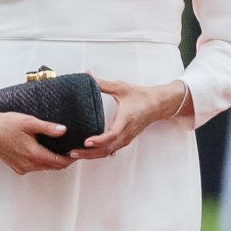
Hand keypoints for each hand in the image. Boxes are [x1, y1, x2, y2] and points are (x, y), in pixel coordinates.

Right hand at [0, 102, 72, 174]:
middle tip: (70, 149)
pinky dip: (41, 161)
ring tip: (58, 149)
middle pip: (53, 166)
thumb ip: (48, 128)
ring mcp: (21, 167)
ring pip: (43, 167)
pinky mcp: (16, 167)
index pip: (59, 162)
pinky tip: (42, 151)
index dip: (70, 158)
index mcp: (34, 155)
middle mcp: (28, 165)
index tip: (76, 151)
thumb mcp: (29, 122)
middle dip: (63, 160)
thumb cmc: (5, 124)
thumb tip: (63, 130)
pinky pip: (34, 167)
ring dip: (52, 161)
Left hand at [69, 77, 188, 158]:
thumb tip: (87, 75)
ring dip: (91, 155)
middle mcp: (126, 132)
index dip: (99, 140)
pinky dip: (98, 153)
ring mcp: (126, 138)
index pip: (112, 135)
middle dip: (89, 153)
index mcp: (126, 120)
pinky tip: (87, 152)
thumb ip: (102, 83)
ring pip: (107, 152)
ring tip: (74, 154)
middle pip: (106, 149)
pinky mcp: (125, 140)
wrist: (158, 104)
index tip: (86, 141)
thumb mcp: (121, 88)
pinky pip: (110, 150)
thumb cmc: (141, 96)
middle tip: (72, 152)